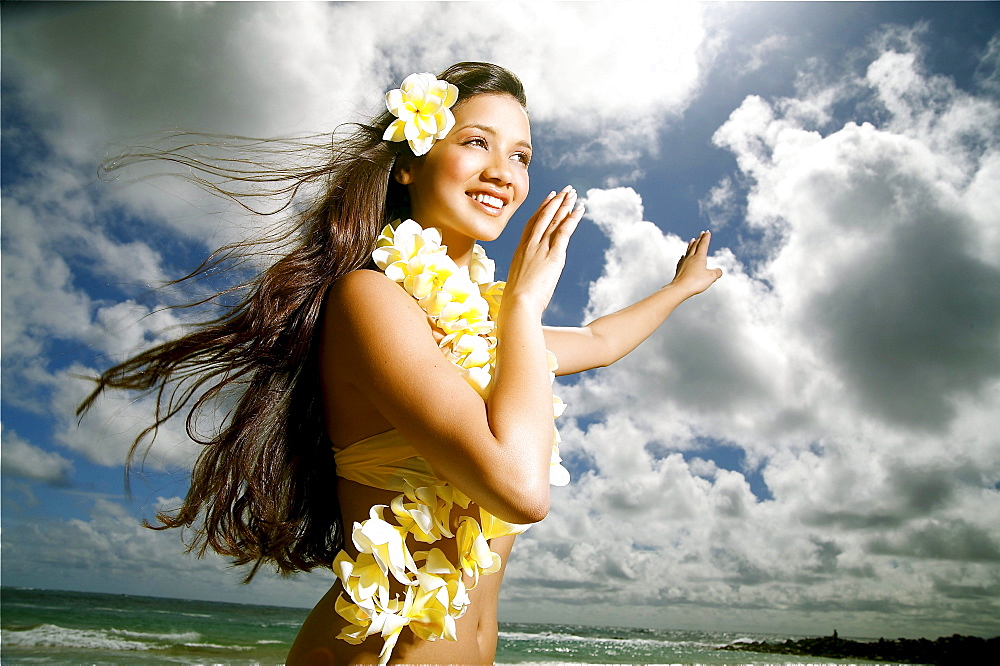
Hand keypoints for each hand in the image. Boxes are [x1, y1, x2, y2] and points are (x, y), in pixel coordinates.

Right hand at [504, 187, 583, 313]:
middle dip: (555, 201)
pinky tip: (579, 210)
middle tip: (565, 190)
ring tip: (573, 194)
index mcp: (521, 250)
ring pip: (554, 220)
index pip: (532, 223)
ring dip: (564, 205)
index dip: (541, 208)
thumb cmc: (516, 300)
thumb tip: (526, 283)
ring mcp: (541, 248)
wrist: (519, 303)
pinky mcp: (554, 255)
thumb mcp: (517, 282)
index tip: (549, 197)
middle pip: (544, 217)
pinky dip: (572, 219)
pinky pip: (564, 232)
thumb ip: (524, 276)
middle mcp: (530, 245)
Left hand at [671, 231, 722, 295]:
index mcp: (699, 257)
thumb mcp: (710, 277)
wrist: (679, 288)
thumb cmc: (696, 282)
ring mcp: (683, 263)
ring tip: (692, 240)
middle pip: (695, 245)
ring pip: (688, 251)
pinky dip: (684, 256)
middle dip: (699, 239)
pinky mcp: (679, 269)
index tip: (707, 232)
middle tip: (701, 233)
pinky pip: (682, 260)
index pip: (703, 245)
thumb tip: (719, 271)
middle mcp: (690, 258)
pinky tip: (683, 257)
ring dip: (691, 245)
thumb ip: (717, 273)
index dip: (706, 238)